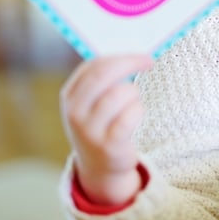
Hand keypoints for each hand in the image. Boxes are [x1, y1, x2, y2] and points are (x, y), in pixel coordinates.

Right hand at [60, 54, 153, 204]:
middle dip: (129, 63)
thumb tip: (134, 52)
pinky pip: (130, 116)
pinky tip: (135, 116)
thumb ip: (105, 79)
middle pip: (103, 75)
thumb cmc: (102, 123)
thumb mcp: (93, 102)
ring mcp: (89, 130)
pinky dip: (138, 111)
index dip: (119, 56)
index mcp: (70, 96)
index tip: (139, 53)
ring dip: (134, 94)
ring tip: (132, 104)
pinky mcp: (108, 145)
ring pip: (121, 93)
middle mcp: (75, 112)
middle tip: (148, 60)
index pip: (92, 66)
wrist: (99, 166)